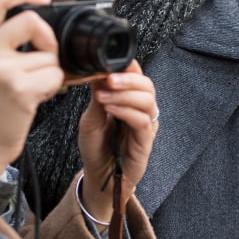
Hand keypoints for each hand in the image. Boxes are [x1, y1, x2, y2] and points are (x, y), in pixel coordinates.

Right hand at [0, 0, 63, 207]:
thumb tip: (38, 22)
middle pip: (31, 20)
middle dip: (48, 38)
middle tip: (46, 56)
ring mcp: (0, 70)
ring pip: (48, 55)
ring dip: (51, 72)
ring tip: (34, 87)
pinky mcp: (19, 89)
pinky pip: (54, 75)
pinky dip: (54, 87)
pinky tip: (38, 97)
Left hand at [76, 60, 157, 222]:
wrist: (98, 175)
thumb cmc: (96, 147)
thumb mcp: (91, 116)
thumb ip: (97, 95)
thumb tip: (97, 71)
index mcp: (130, 100)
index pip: (137, 76)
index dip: (128, 67)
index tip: (111, 63)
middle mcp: (141, 110)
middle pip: (147, 85)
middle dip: (127, 79)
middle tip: (108, 79)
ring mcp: (146, 125)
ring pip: (148, 101)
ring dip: (125, 95)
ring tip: (104, 97)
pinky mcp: (146, 141)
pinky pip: (143, 122)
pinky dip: (127, 112)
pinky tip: (111, 110)